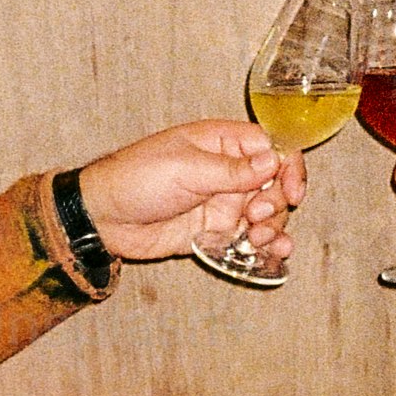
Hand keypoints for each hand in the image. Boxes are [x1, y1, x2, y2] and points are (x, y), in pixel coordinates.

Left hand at [77, 123, 305, 267]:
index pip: (272, 147)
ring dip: (273, 226)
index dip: (288, 167)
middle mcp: (228, 171)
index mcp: (221, 143)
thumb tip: (273, 162)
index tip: (292, 190)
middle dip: (277, 202)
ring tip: (256, 238)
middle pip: (276, 183)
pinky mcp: (216, 231)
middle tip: (255, 216)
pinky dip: (268, 245)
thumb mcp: (185, 169)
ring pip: (268, 213)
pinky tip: (276, 253)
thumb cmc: (136, 179)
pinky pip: (251, 237)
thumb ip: (231, 170)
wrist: (104, 217)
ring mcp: (224, 202)